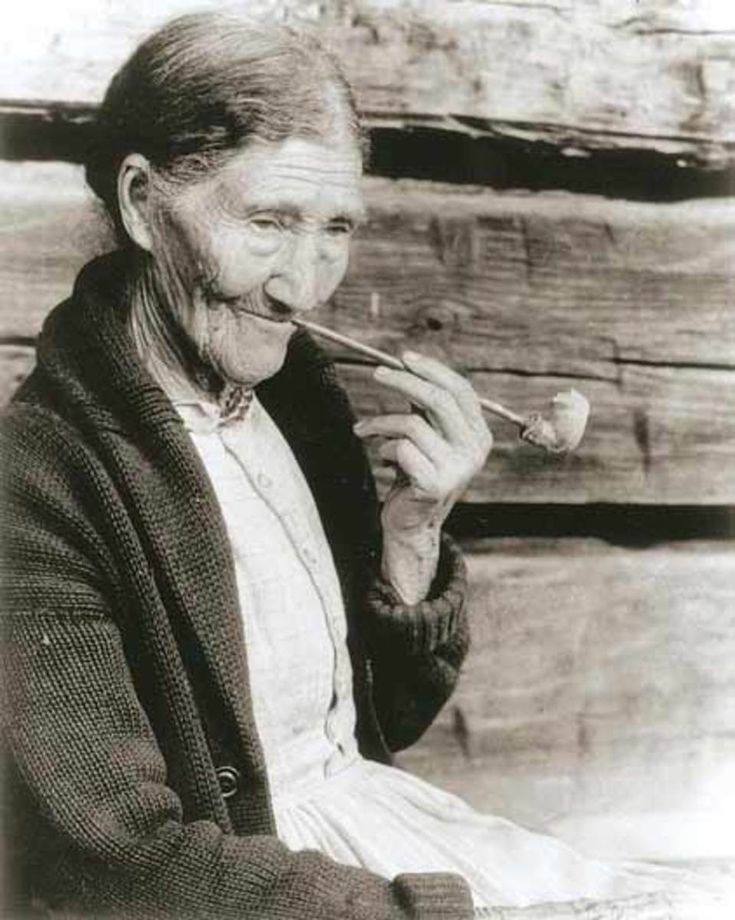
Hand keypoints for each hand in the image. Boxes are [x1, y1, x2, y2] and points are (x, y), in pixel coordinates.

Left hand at [353, 351, 491, 601]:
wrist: (411, 523)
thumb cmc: (415, 473)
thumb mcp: (426, 435)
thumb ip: (424, 406)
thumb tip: (406, 365)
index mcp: (479, 434)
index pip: (460, 390)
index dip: (431, 369)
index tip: (402, 357)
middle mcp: (475, 450)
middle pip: (439, 400)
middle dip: (404, 381)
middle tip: (376, 374)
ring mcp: (458, 469)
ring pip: (413, 424)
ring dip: (381, 422)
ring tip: (365, 429)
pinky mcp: (435, 485)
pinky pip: (402, 449)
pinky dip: (384, 448)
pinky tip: (382, 458)